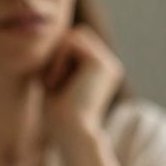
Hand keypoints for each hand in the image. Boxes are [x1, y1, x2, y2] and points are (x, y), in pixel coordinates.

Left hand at [43, 25, 123, 139]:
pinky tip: (59, 81)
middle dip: (60, 53)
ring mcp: (109, 62)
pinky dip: (59, 60)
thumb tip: (56, 33)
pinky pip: (71, 41)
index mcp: (104, 70)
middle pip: (77, 34)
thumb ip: (59, 56)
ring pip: (75, 35)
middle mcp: (110, 65)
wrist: (70, 132)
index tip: (54, 84)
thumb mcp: (56, 78)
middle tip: (55, 82)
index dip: (59, 56)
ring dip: (58, 57)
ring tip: (58, 82)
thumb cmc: (58, 113)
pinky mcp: (100, 62)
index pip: (76, 41)